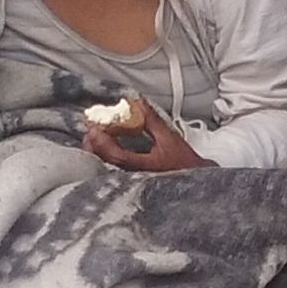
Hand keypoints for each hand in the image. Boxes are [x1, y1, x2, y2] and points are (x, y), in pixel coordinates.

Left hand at [82, 97, 212, 172]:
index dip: (103, 143)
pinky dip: (104, 159)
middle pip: (105, 166)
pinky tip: (101, 150)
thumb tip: (138, 103)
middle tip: (89, 131)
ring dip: (97, 153)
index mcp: (145, 167)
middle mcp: (134, 177)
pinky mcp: (130, 184)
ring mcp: (130, 183)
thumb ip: (152, 121)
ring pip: (106, 170)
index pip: (117, 156)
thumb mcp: (169, 139)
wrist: (197, 184)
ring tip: (93, 137)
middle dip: (94, 148)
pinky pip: (111, 171)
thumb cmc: (185, 164)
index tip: (94, 129)